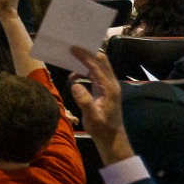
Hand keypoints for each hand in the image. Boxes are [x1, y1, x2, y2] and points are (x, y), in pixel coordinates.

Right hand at [69, 47, 130, 164]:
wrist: (111, 137)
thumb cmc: (101, 128)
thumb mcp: (92, 117)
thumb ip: (84, 100)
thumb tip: (75, 84)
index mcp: (109, 89)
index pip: (97, 67)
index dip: (85, 57)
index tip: (73, 48)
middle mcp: (112, 85)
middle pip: (102, 62)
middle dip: (89, 53)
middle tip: (74, 46)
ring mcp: (109, 86)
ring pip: (100, 66)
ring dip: (87, 60)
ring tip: (72, 56)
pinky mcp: (105, 90)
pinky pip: (96, 74)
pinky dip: (85, 70)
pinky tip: (74, 76)